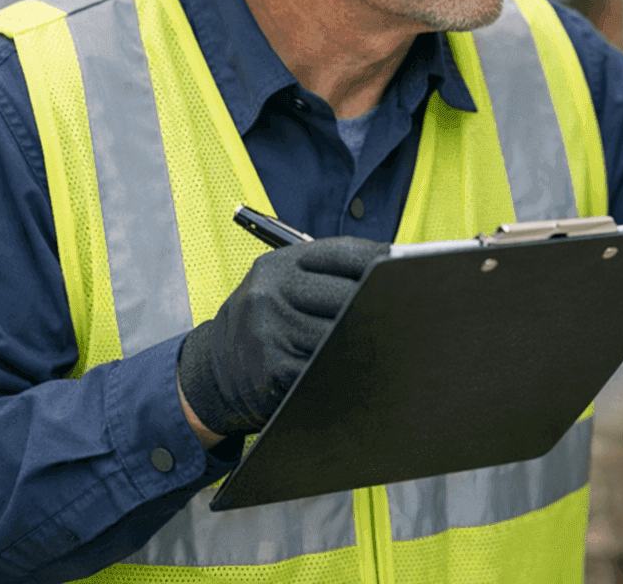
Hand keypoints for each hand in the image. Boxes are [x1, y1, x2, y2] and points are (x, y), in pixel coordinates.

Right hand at [177, 235, 389, 436]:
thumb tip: (393, 270)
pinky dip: (350, 367)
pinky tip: (360, 366)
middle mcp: (270, 293)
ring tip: (392, 338)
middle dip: (382, 302)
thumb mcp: (282, 287)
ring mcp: (270, 331)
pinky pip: (329, 365)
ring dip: (370, 340)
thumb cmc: (265, 324)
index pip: (344, 253)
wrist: (213, 370)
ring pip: (344, 333)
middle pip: (350, 294)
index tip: (407, 265)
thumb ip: (327, 277)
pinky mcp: (275, 369)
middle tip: (409, 310)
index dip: (381, 259)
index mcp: (277, 266)